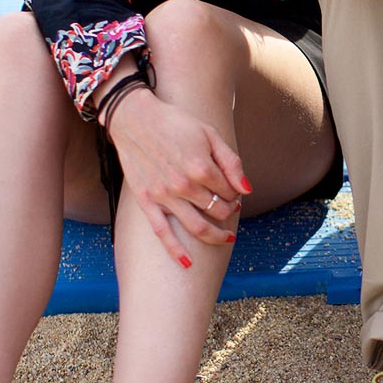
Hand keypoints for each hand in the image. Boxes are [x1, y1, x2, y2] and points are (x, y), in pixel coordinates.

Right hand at [104, 89, 247, 266]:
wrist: (136, 119)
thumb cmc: (176, 123)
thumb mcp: (210, 134)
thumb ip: (231, 162)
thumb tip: (247, 190)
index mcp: (201, 167)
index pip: (229, 192)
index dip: (234, 192)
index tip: (231, 189)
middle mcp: (183, 185)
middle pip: (217, 210)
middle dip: (228, 211)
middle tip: (228, 206)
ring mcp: (164, 196)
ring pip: (196, 227)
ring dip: (215, 235)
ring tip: (225, 237)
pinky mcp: (146, 202)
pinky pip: (162, 232)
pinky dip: (175, 250)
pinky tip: (187, 263)